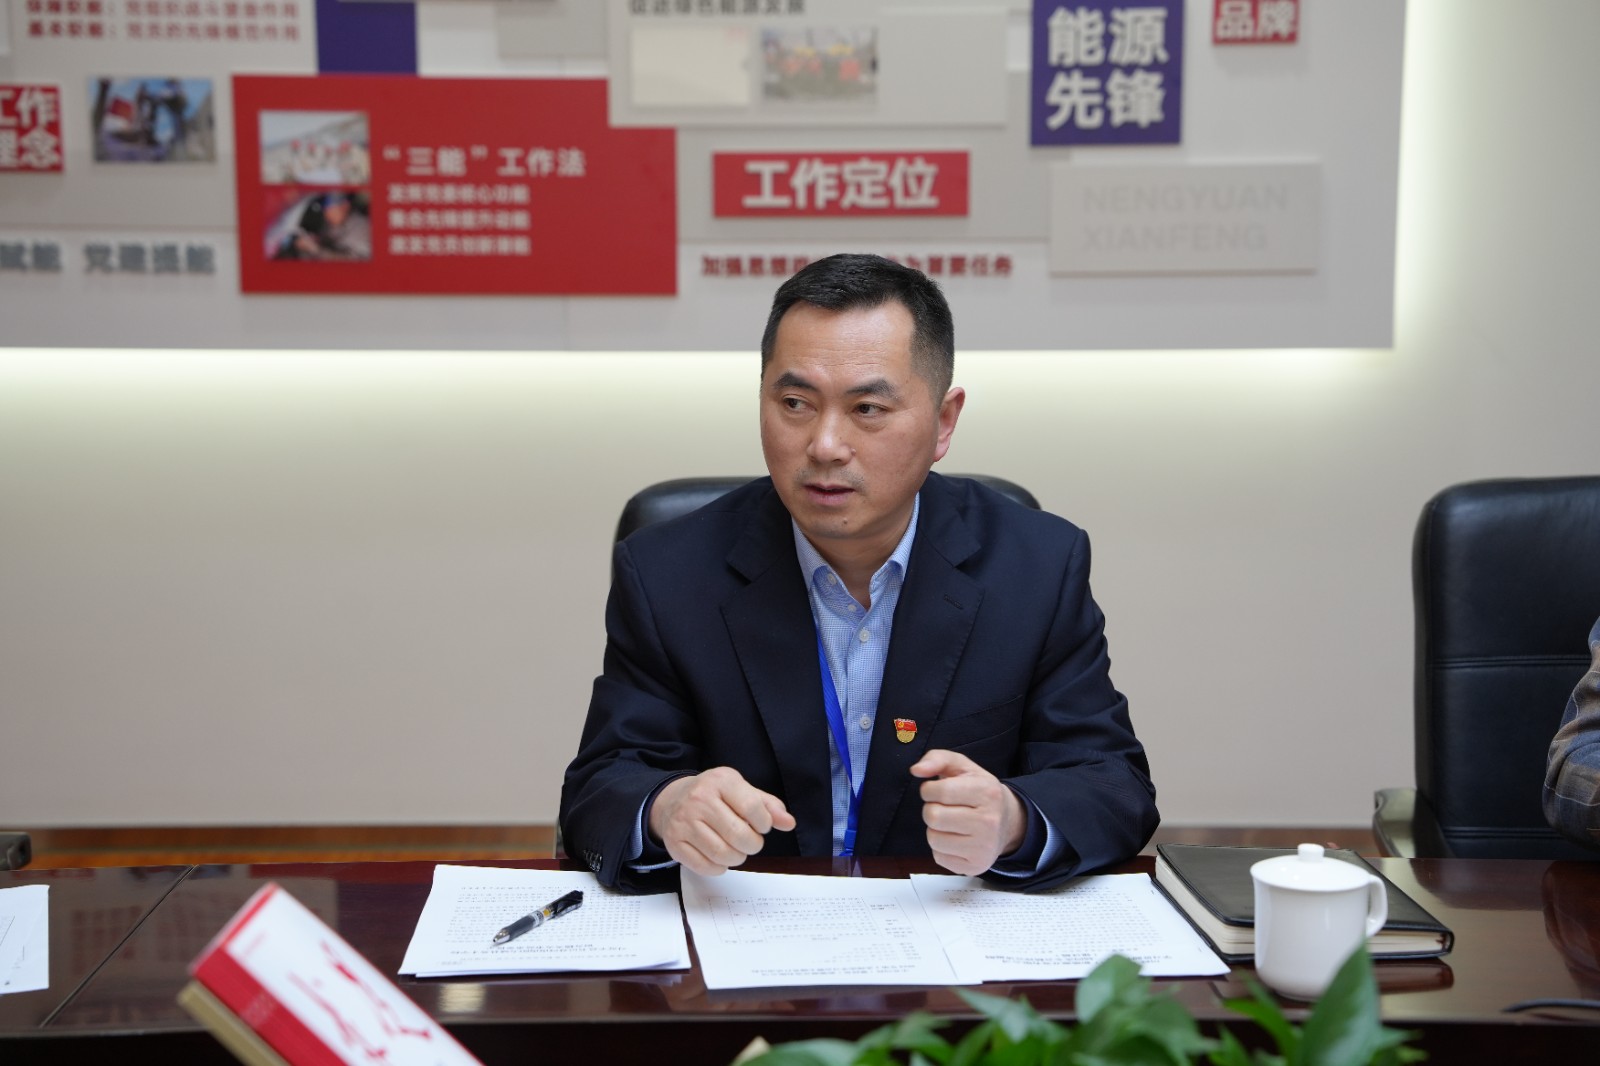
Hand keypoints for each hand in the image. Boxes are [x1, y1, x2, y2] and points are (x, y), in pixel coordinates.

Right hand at [647, 767, 796, 876]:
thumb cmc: (714, 796)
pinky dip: (718, 868)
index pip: (752, 808)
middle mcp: (699, 798)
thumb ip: (768, 806)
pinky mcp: (674, 842)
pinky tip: (719, 857)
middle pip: (738, 835)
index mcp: (720, 780)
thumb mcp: (741, 790)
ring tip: (736, 849)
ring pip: (722, 854)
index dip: (764, 823)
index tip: (762, 826)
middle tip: (750, 842)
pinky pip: (705, 867)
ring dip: (737, 858)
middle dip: (752, 845)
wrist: (671, 800)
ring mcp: (684, 821)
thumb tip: (789, 823)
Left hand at [911, 749, 1026, 875]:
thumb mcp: (963, 767)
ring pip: (933, 839)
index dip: (929, 789)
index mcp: (986, 792)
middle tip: (944, 807)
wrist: (1008, 822)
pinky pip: (939, 857)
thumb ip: (937, 758)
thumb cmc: (980, 792)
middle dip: (931, 809)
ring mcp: (983, 847)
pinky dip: (941, 847)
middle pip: (933, 816)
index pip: (940, 791)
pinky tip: (956, 838)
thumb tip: (916, 770)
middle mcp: (988, 821)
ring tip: (951, 823)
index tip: (937, 790)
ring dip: (935, 829)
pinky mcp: (975, 866)